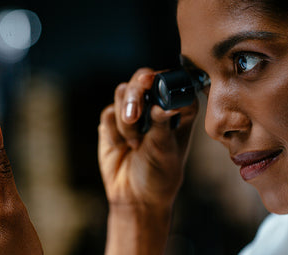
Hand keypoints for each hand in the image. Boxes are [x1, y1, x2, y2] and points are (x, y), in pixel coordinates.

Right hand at [98, 68, 198, 208]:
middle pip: (142, 78)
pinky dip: (113, 131)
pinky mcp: (113, 121)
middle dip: (134, 96)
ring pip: (122, 92)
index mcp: (178, 108)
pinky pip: (108, 113)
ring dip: (125, 119)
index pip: (171, 80)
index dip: (160, 78)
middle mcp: (156, 104)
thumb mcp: (165, 150)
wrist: (134, 196)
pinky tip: (122, 147)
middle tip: (133, 117)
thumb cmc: (159, 174)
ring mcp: (134, 111)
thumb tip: (163, 106)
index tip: (150, 83)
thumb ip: (162, 125)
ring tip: (134, 143)